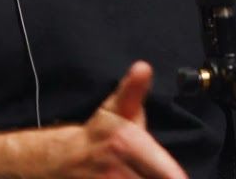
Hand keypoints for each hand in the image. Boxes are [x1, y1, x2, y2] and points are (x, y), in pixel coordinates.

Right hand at [69, 61, 188, 178]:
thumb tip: (143, 68)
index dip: (175, 178)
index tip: (176, 177)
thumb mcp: (117, 108)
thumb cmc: (98, 134)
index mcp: (127, 142)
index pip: (171, 175)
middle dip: (161, 178)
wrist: (59, 160)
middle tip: (152, 171)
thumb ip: (134, 90)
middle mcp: (116, 170)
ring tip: (140, 174)